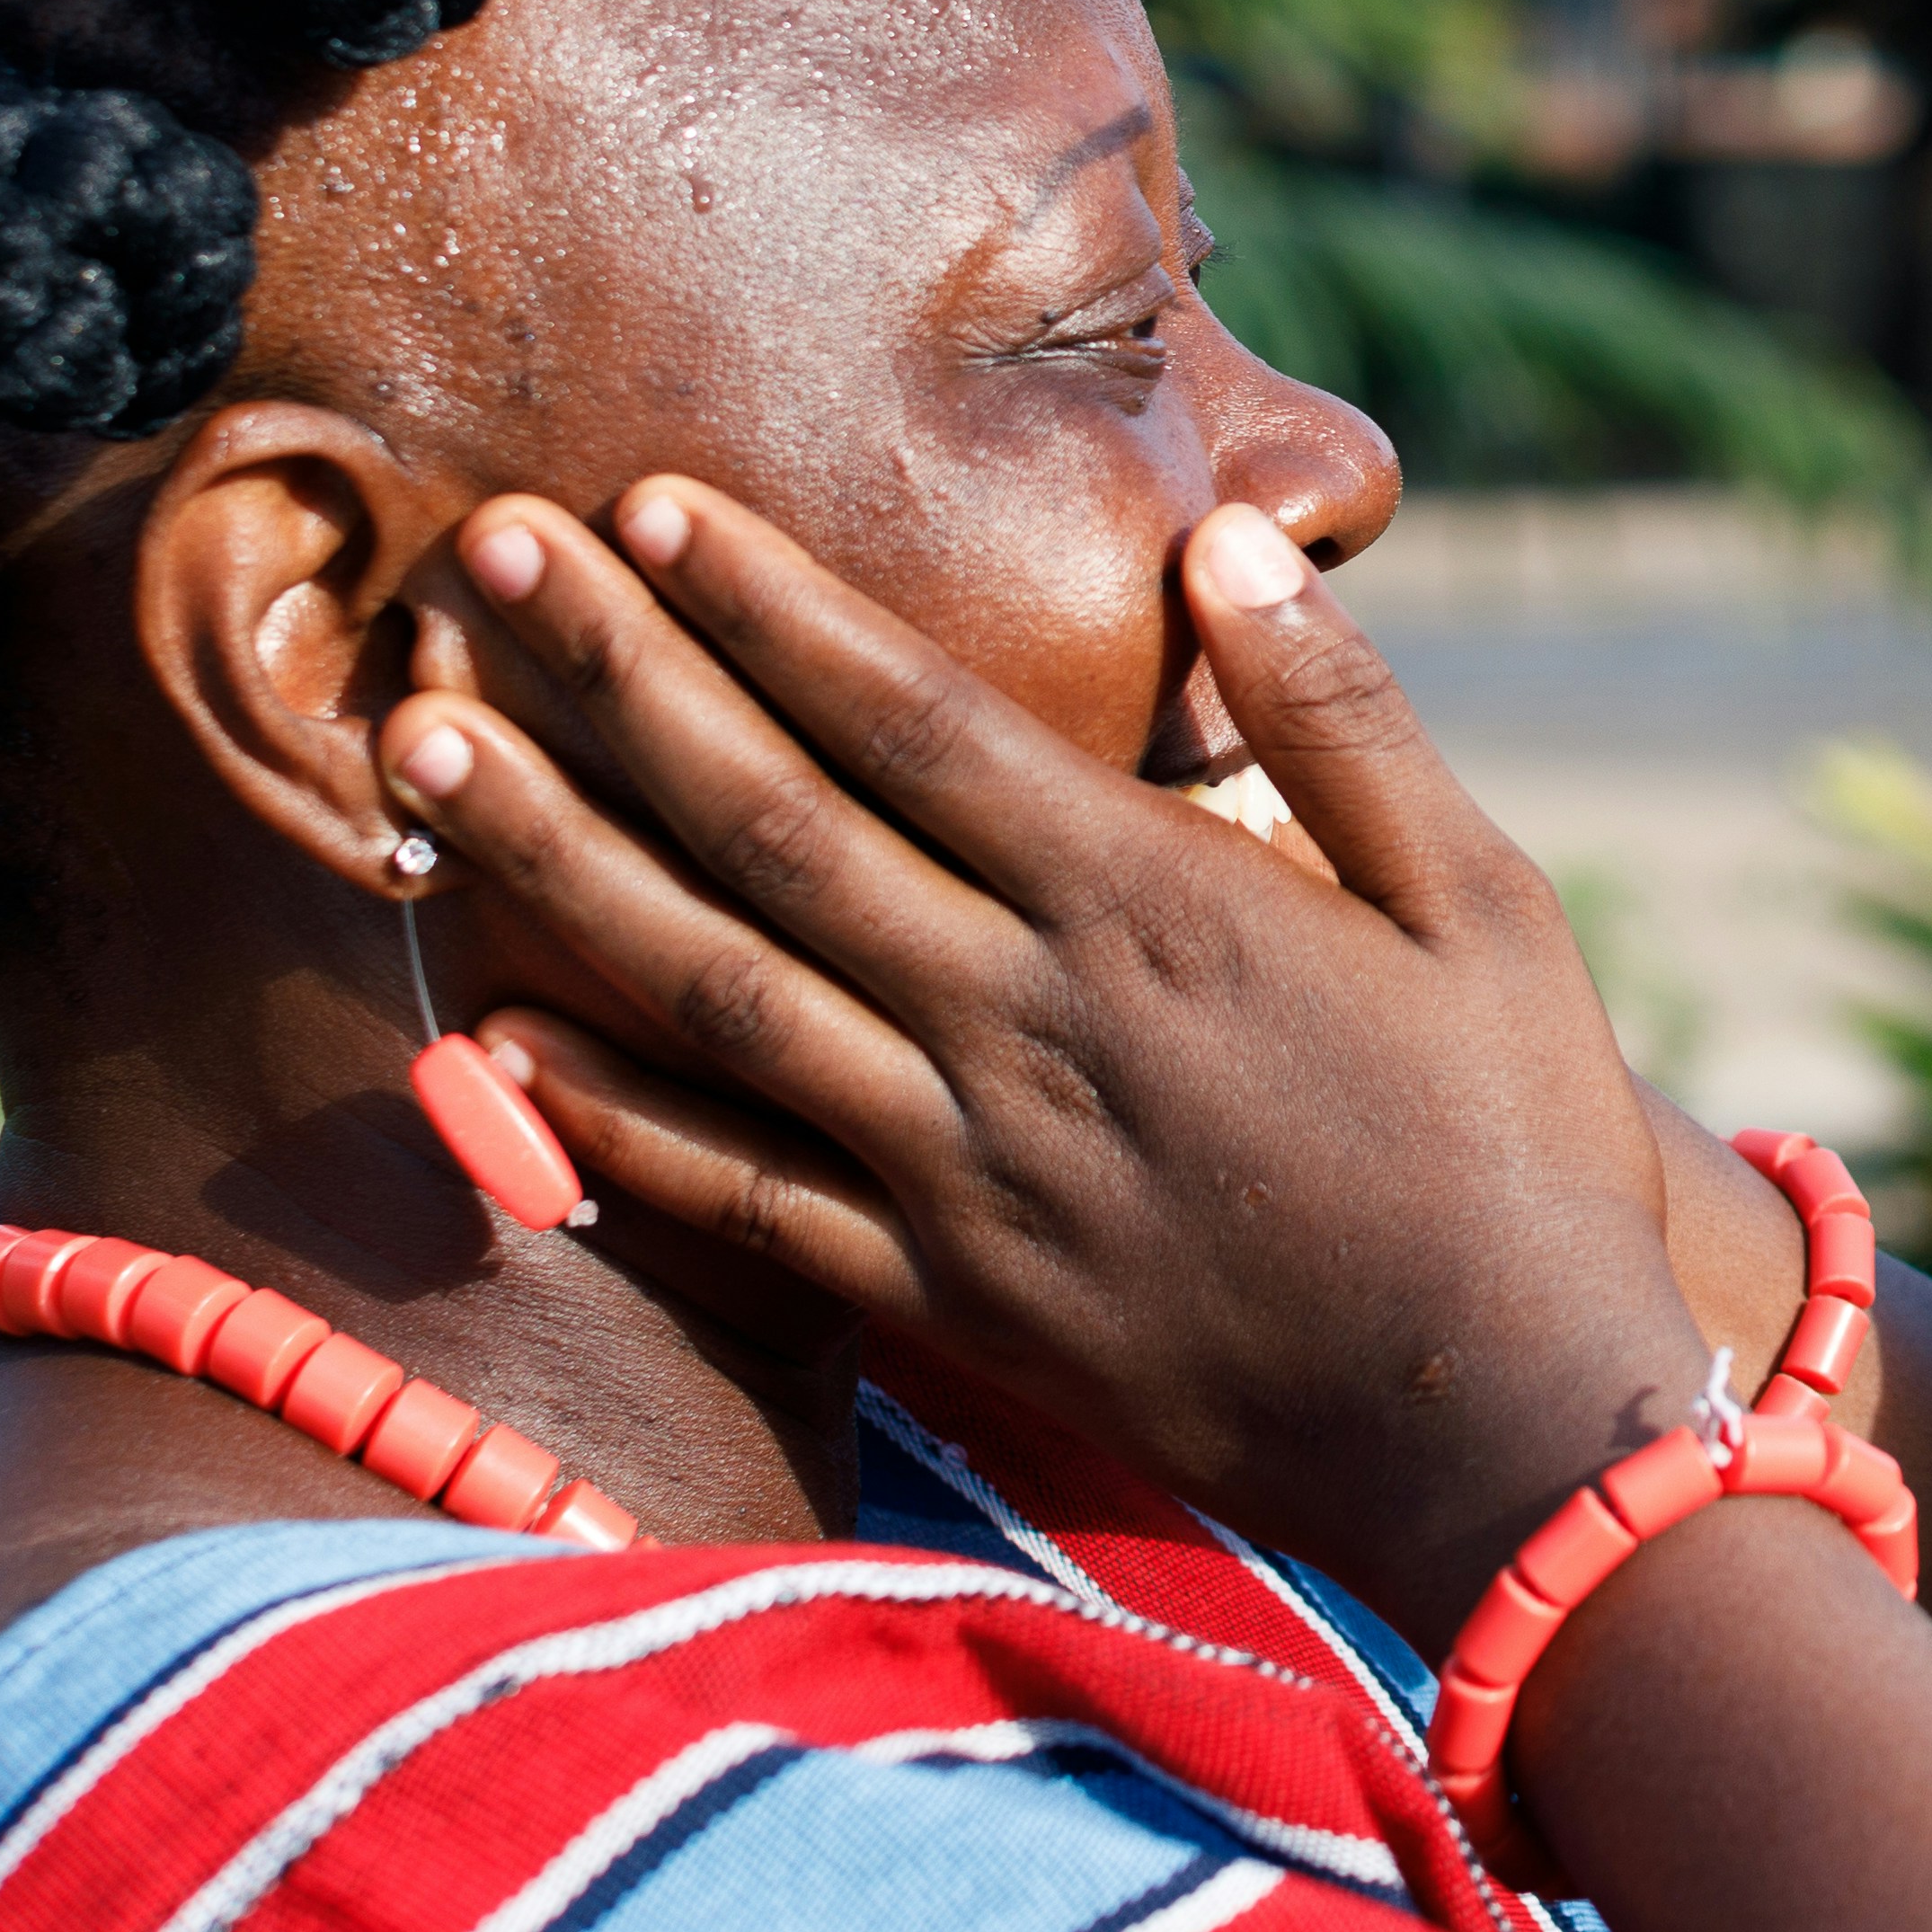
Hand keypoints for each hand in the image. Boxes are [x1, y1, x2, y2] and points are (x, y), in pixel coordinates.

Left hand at [379, 485, 1711, 1638]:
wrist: (1505, 1429)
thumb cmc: (1515, 1142)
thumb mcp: (1484, 899)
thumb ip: (1343, 719)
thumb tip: (1226, 538)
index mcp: (1156, 903)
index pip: (911, 720)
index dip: (768, 604)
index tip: (645, 502)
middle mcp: (1028, 1021)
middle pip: (770, 822)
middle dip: (611, 677)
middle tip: (474, 554)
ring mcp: (967, 1166)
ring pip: (711, 986)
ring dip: (552, 857)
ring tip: (416, 746)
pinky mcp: (943, 1293)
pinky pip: (735, 1192)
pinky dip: (598, 1114)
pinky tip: (478, 1027)